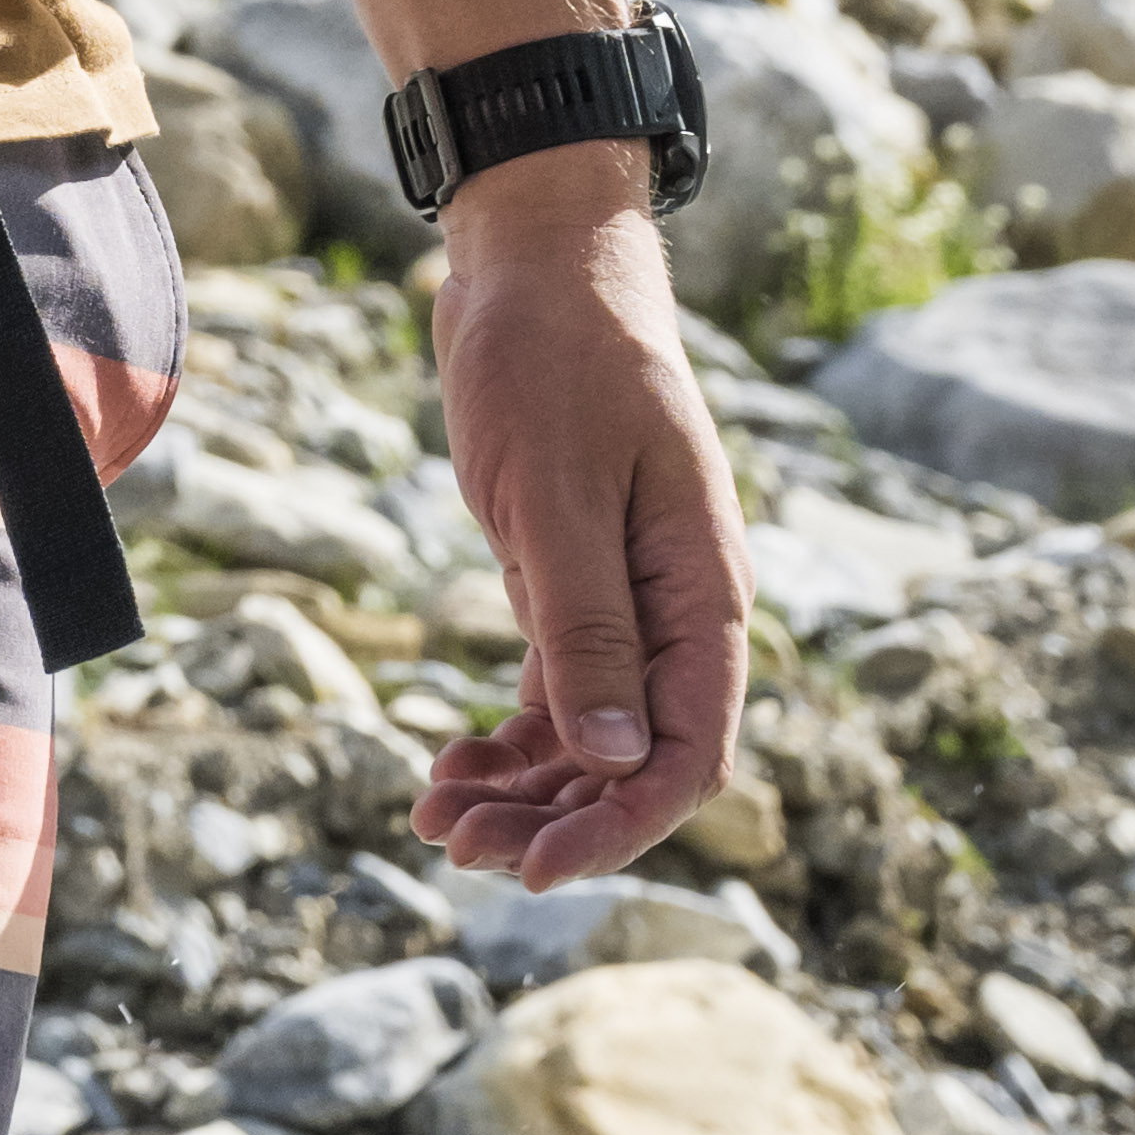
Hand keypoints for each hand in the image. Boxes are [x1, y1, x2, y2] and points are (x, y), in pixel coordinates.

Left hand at [412, 164, 753, 895]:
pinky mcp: (571, 587)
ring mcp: (624, 603)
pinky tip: (445, 767)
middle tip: (453, 846)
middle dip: (554, 821)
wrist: (530, 264)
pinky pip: (555, 696)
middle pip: (636, 762)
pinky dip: (506, 741)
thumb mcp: (557, 494)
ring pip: (589, 740)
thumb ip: (589, 626)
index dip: (623, 825)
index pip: (690, 751)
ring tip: (432, 819)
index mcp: (702, 591)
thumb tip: (616, 759)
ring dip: (521, 792)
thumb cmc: (553, 361)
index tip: (537, 870)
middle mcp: (674, 611)